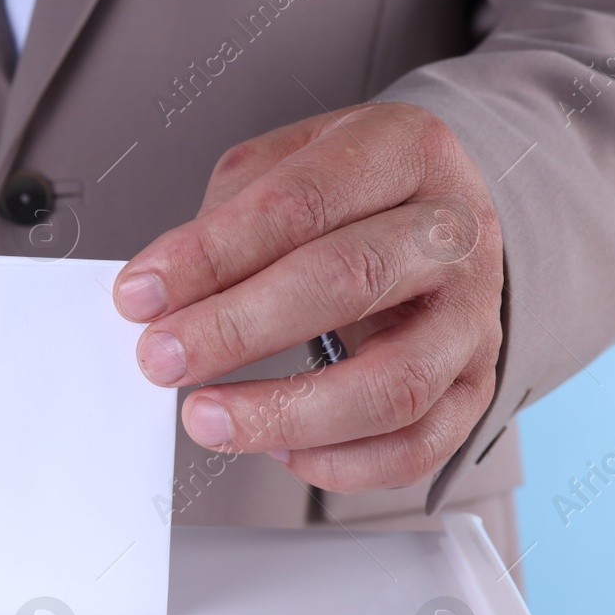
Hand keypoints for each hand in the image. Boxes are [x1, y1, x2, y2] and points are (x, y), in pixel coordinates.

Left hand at [113, 102, 503, 493]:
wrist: (441, 215)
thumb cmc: (350, 194)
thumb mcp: (282, 165)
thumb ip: (222, 219)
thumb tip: (159, 292)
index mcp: (405, 152)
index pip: (300, 204)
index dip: (210, 254)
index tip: (140, 295)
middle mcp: (452, 234)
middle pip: (347, 281)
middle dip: (236, 329)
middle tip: (160, 358)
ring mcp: (472, 316)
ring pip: (393, 382)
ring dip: (286, 411)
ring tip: (208, 417)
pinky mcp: (474, 384)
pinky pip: (418, 445)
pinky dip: (343, 462)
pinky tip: (279, 449)